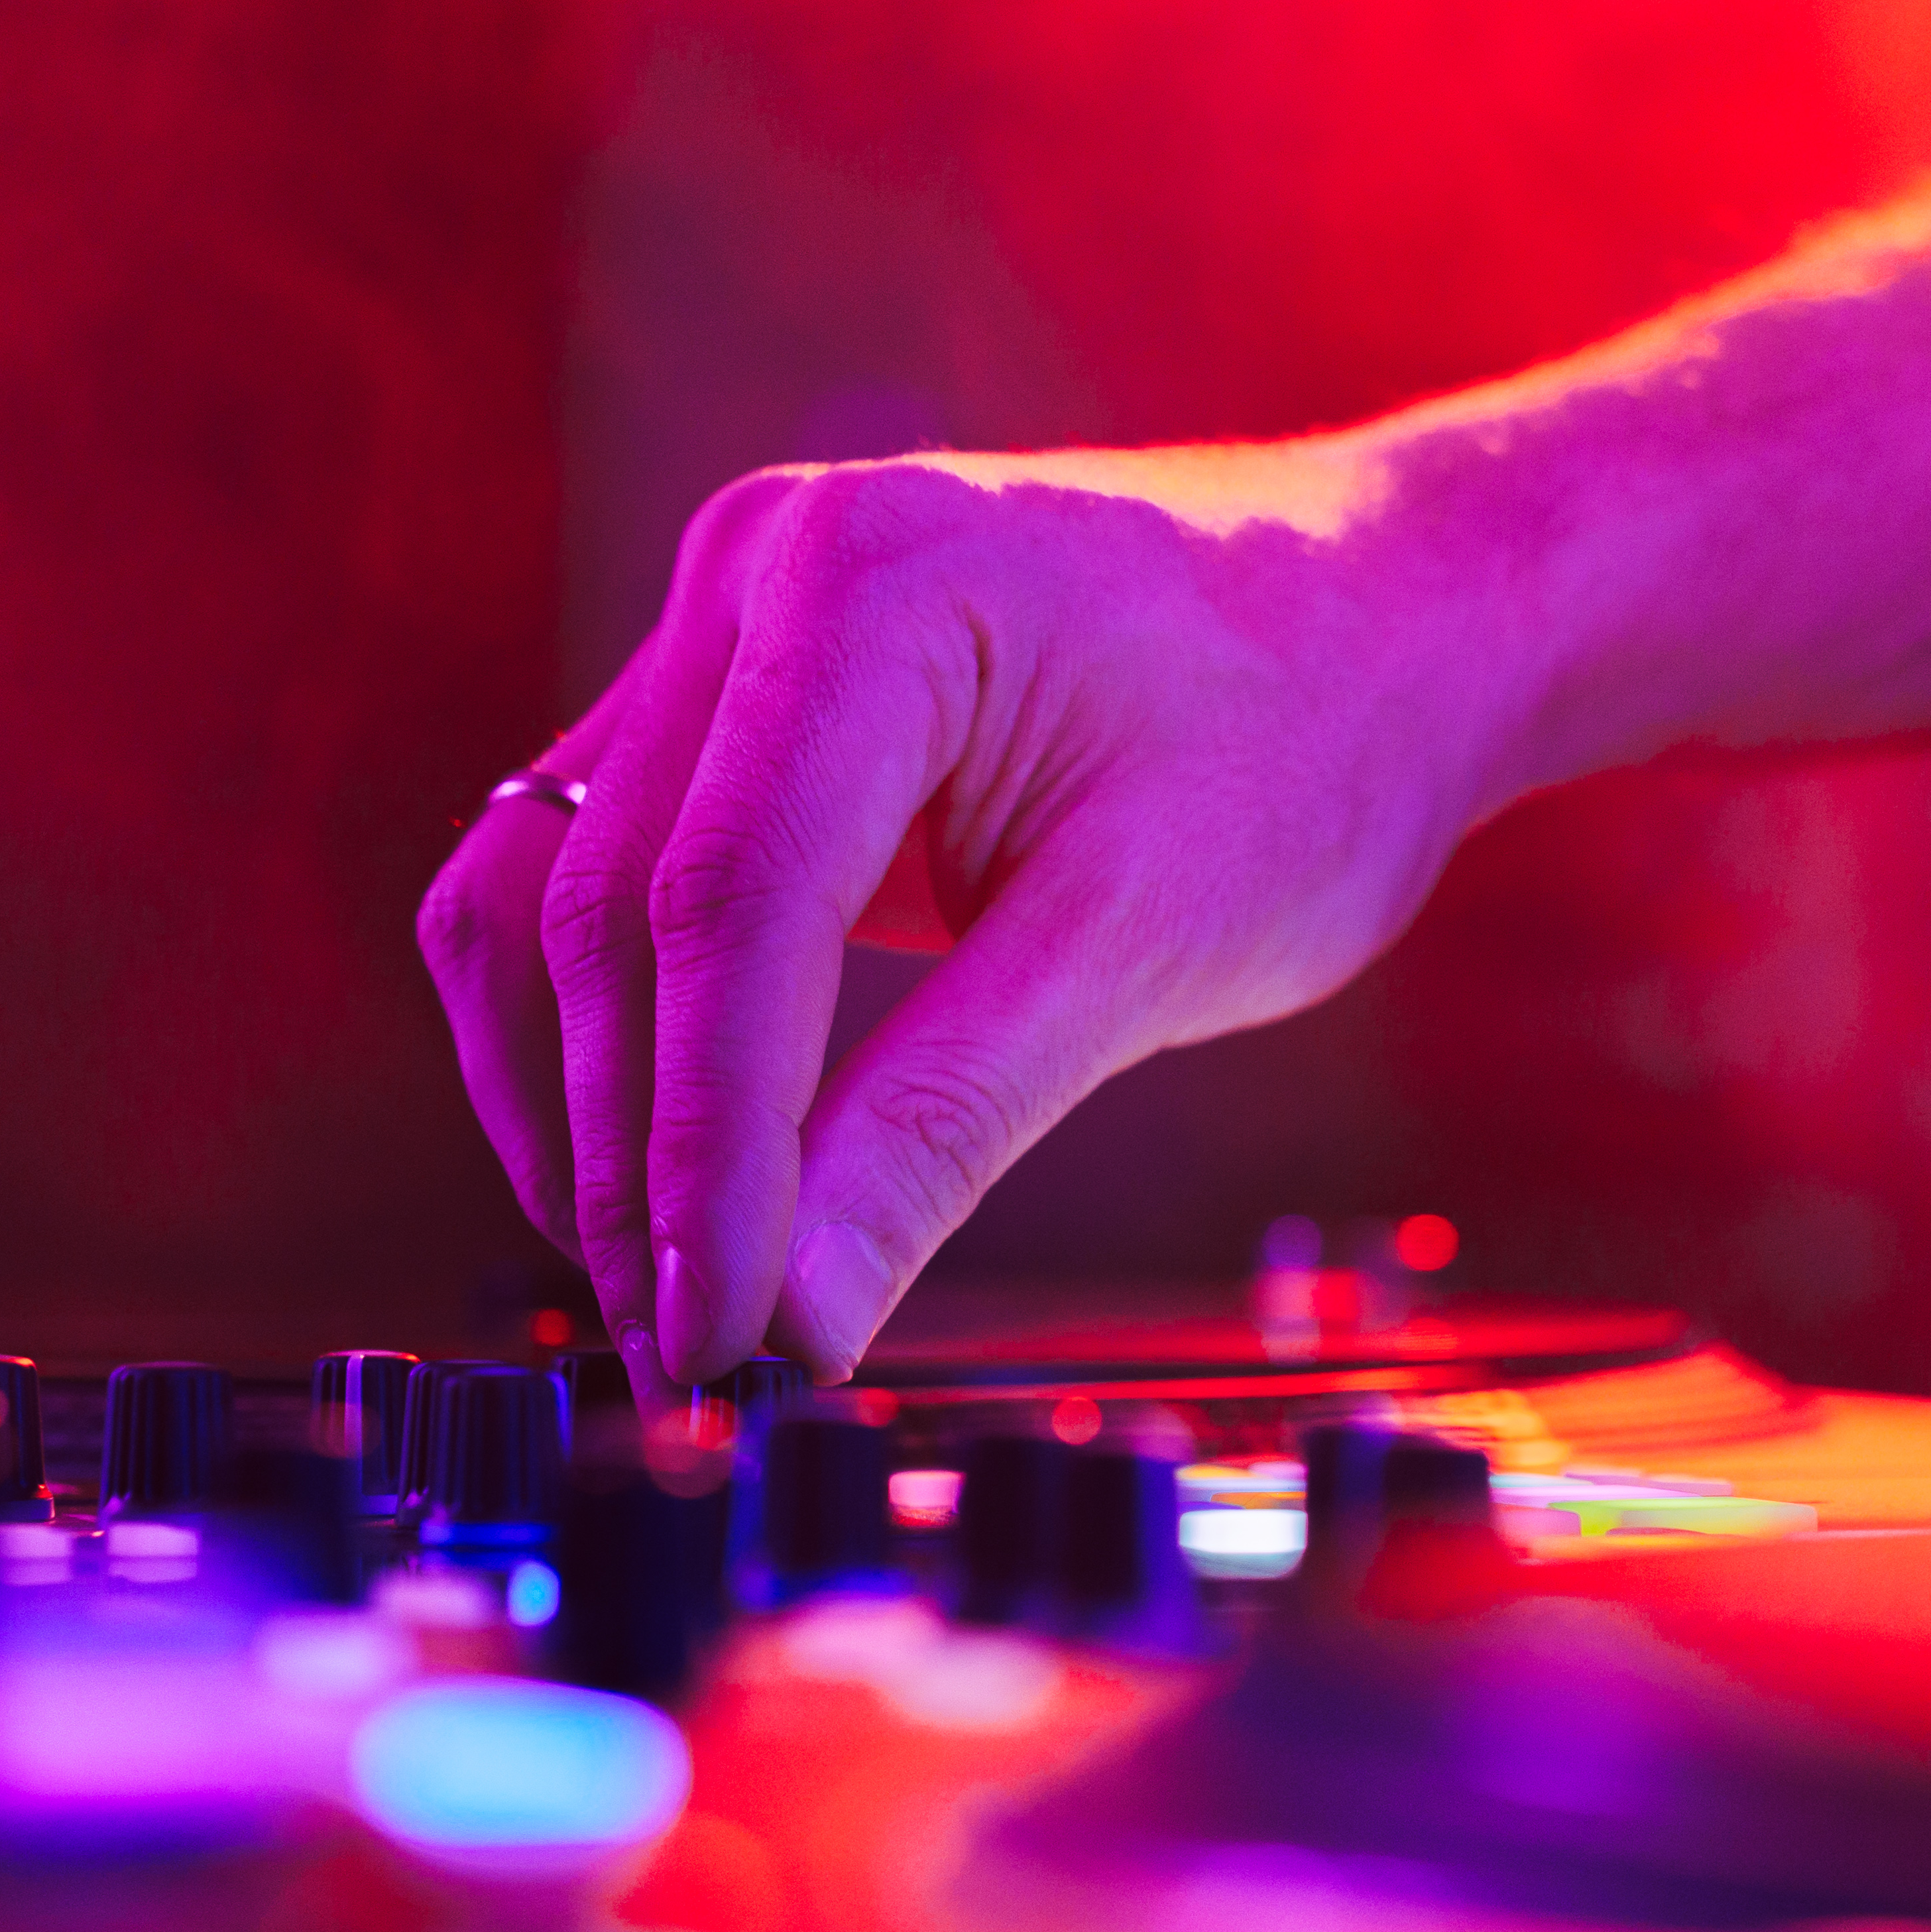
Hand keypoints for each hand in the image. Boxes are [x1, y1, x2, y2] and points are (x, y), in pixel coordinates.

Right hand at [418, 452, 1534, 1387]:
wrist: (1384, 613)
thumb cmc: (1311, 741)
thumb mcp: (1147, 942)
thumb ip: (947, 1119)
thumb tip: (790, 1321)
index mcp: (869, 581)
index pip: (723, 908)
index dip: (699, 1150)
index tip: (717, 1336)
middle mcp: (755, 571)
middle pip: (606, 909)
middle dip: (630, 1160)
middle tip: (688, 1360)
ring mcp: (721, 627)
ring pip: (546, 899)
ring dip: (579, 1110)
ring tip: (661, 1300)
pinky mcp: (722, 702)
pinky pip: (586, 880)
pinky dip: (604, 1039)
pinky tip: (655, 1180)